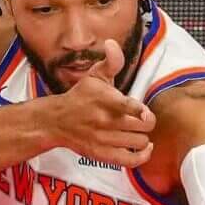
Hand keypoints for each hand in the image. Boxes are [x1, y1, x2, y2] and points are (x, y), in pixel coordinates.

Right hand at [42, 38, 154, 167]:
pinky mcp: (101, 155)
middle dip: (147, 121)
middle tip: (142, 118)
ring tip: (138, 130)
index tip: (144, 112)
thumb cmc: (81, 97)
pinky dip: (142, 156)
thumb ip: (110, 61)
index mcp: (104, 99)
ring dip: (143, 136)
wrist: (57, 121)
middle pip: (142, 126)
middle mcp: (105, 121)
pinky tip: (145, 148)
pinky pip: (130, 160)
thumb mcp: (94, 75)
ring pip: (139, 142)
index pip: (128, 107)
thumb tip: (112, 44)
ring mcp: (103, 140)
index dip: (141, 111)